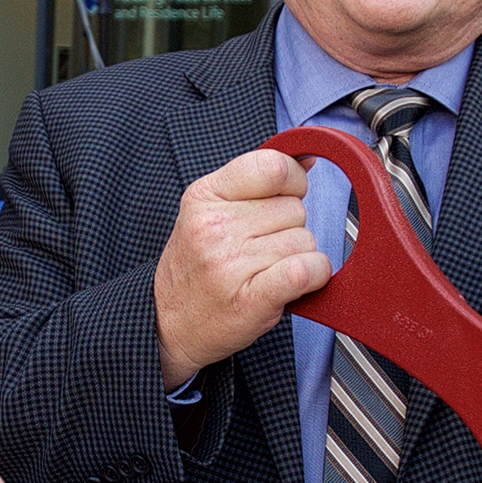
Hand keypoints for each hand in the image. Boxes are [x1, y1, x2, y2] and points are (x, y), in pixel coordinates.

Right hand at [151, 148, 332, 386]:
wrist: (167, 324)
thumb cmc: (196, 267)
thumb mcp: (209, 210)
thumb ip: (256, 183)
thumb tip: (306, 158)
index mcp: (205, 196)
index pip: (273, 167)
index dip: (292, 182)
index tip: (284, 197)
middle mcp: (214, 227)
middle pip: (294, 208)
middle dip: (288, 227)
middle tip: (260, 247)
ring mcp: (230, 264)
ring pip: (305, 241)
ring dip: (297, 256)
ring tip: (265, 269)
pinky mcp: (251, 299)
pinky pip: (305, 271)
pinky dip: (313, 275)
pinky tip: (294, 281)